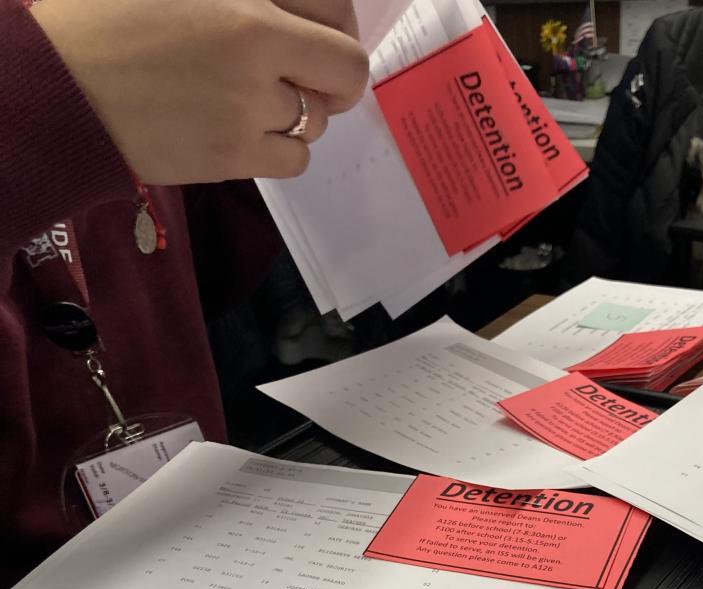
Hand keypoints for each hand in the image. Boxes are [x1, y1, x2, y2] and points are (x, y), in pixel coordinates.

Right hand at [31, 0, 369, 182]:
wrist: (62, 82)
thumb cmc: (108, 19)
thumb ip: (247, 5)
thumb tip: (283, 24)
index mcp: (247, 1)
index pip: (339, 17)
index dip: (339, 30)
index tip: (323, 40)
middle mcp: (257, 47)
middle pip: (342, 73)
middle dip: (330, 77)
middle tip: (304, 78)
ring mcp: (248, 106)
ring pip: (316, 120)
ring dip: (298, 113)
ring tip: (254, 102)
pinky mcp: (233, 156)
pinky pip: (293, 160)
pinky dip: (281, 149)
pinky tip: (248, 133)